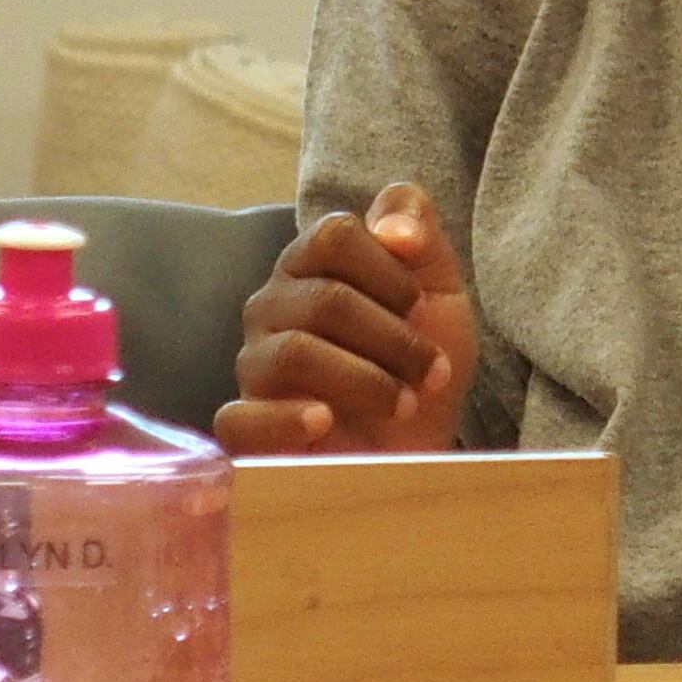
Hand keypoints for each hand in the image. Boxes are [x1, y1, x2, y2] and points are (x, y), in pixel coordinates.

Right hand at [217, 183, 477, 454]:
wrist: (416, 450)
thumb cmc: (419, 367)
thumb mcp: (441, 292)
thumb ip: (420, 233)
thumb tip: (394, 230)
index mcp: (312, 264)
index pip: (334, 235)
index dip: (391, 272)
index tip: (420, 308)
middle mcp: (272, 306)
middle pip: (324, 299)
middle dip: (394, 339)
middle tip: (430, 372)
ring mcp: (254, 366)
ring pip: (294, 354)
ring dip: (367, 382)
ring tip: (403, 406)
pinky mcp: (244, 428)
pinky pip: (240, 418)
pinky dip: (287, 420)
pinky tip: (325, 423)